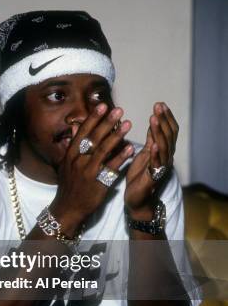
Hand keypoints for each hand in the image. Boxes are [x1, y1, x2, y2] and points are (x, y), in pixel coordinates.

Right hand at [52, 103, 134, 233]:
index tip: (102, 105)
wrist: (68, 207)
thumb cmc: (69, 185)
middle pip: (93, 138)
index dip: (93, 118)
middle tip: (119, 110)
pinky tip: (130, 149)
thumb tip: (74, 127)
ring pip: (103, 150)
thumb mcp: (65, 164)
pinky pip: (111, 167)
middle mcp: (78, 160)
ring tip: (128, 125)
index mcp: (70, 154)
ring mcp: (87, 171)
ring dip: (116, 136)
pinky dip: (120, 157)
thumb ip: (72, 144)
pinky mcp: (97, 182)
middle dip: (106, 123)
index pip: (82, 132)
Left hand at [125, 102, 178, 218]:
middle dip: (163, 120)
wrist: (137, 200)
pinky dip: (156, 154)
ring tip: (154, 119)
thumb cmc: (139, 177)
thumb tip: (154, 122)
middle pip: (168, 136)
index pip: (168, 131)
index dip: (165, 118)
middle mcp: (165, 158)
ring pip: (163, 148)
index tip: (160, 104)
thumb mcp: (144, 154)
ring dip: (159, 133)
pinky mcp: (153, 178)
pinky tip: (153, 145)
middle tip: (158, 106)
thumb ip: (150, 140)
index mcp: (162, 151)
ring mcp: (161, 168)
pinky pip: (156, 165)